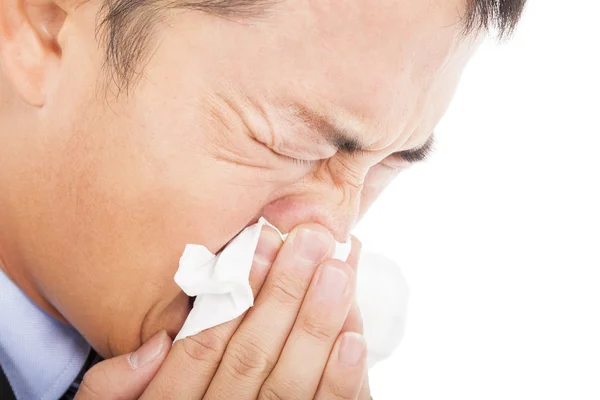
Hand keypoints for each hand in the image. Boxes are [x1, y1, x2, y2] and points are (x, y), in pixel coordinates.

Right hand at [76, 224, 370, 398]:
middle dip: (283, 294)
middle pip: (250, 358)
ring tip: (336, 269)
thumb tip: (155, 342)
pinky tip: (354, 339)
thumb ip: (116, 386)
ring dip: (315, 324)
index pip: (200, 348)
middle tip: (310, 240)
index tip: (260, 242)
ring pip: (288, 386)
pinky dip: (339, 380)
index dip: (234, 294)